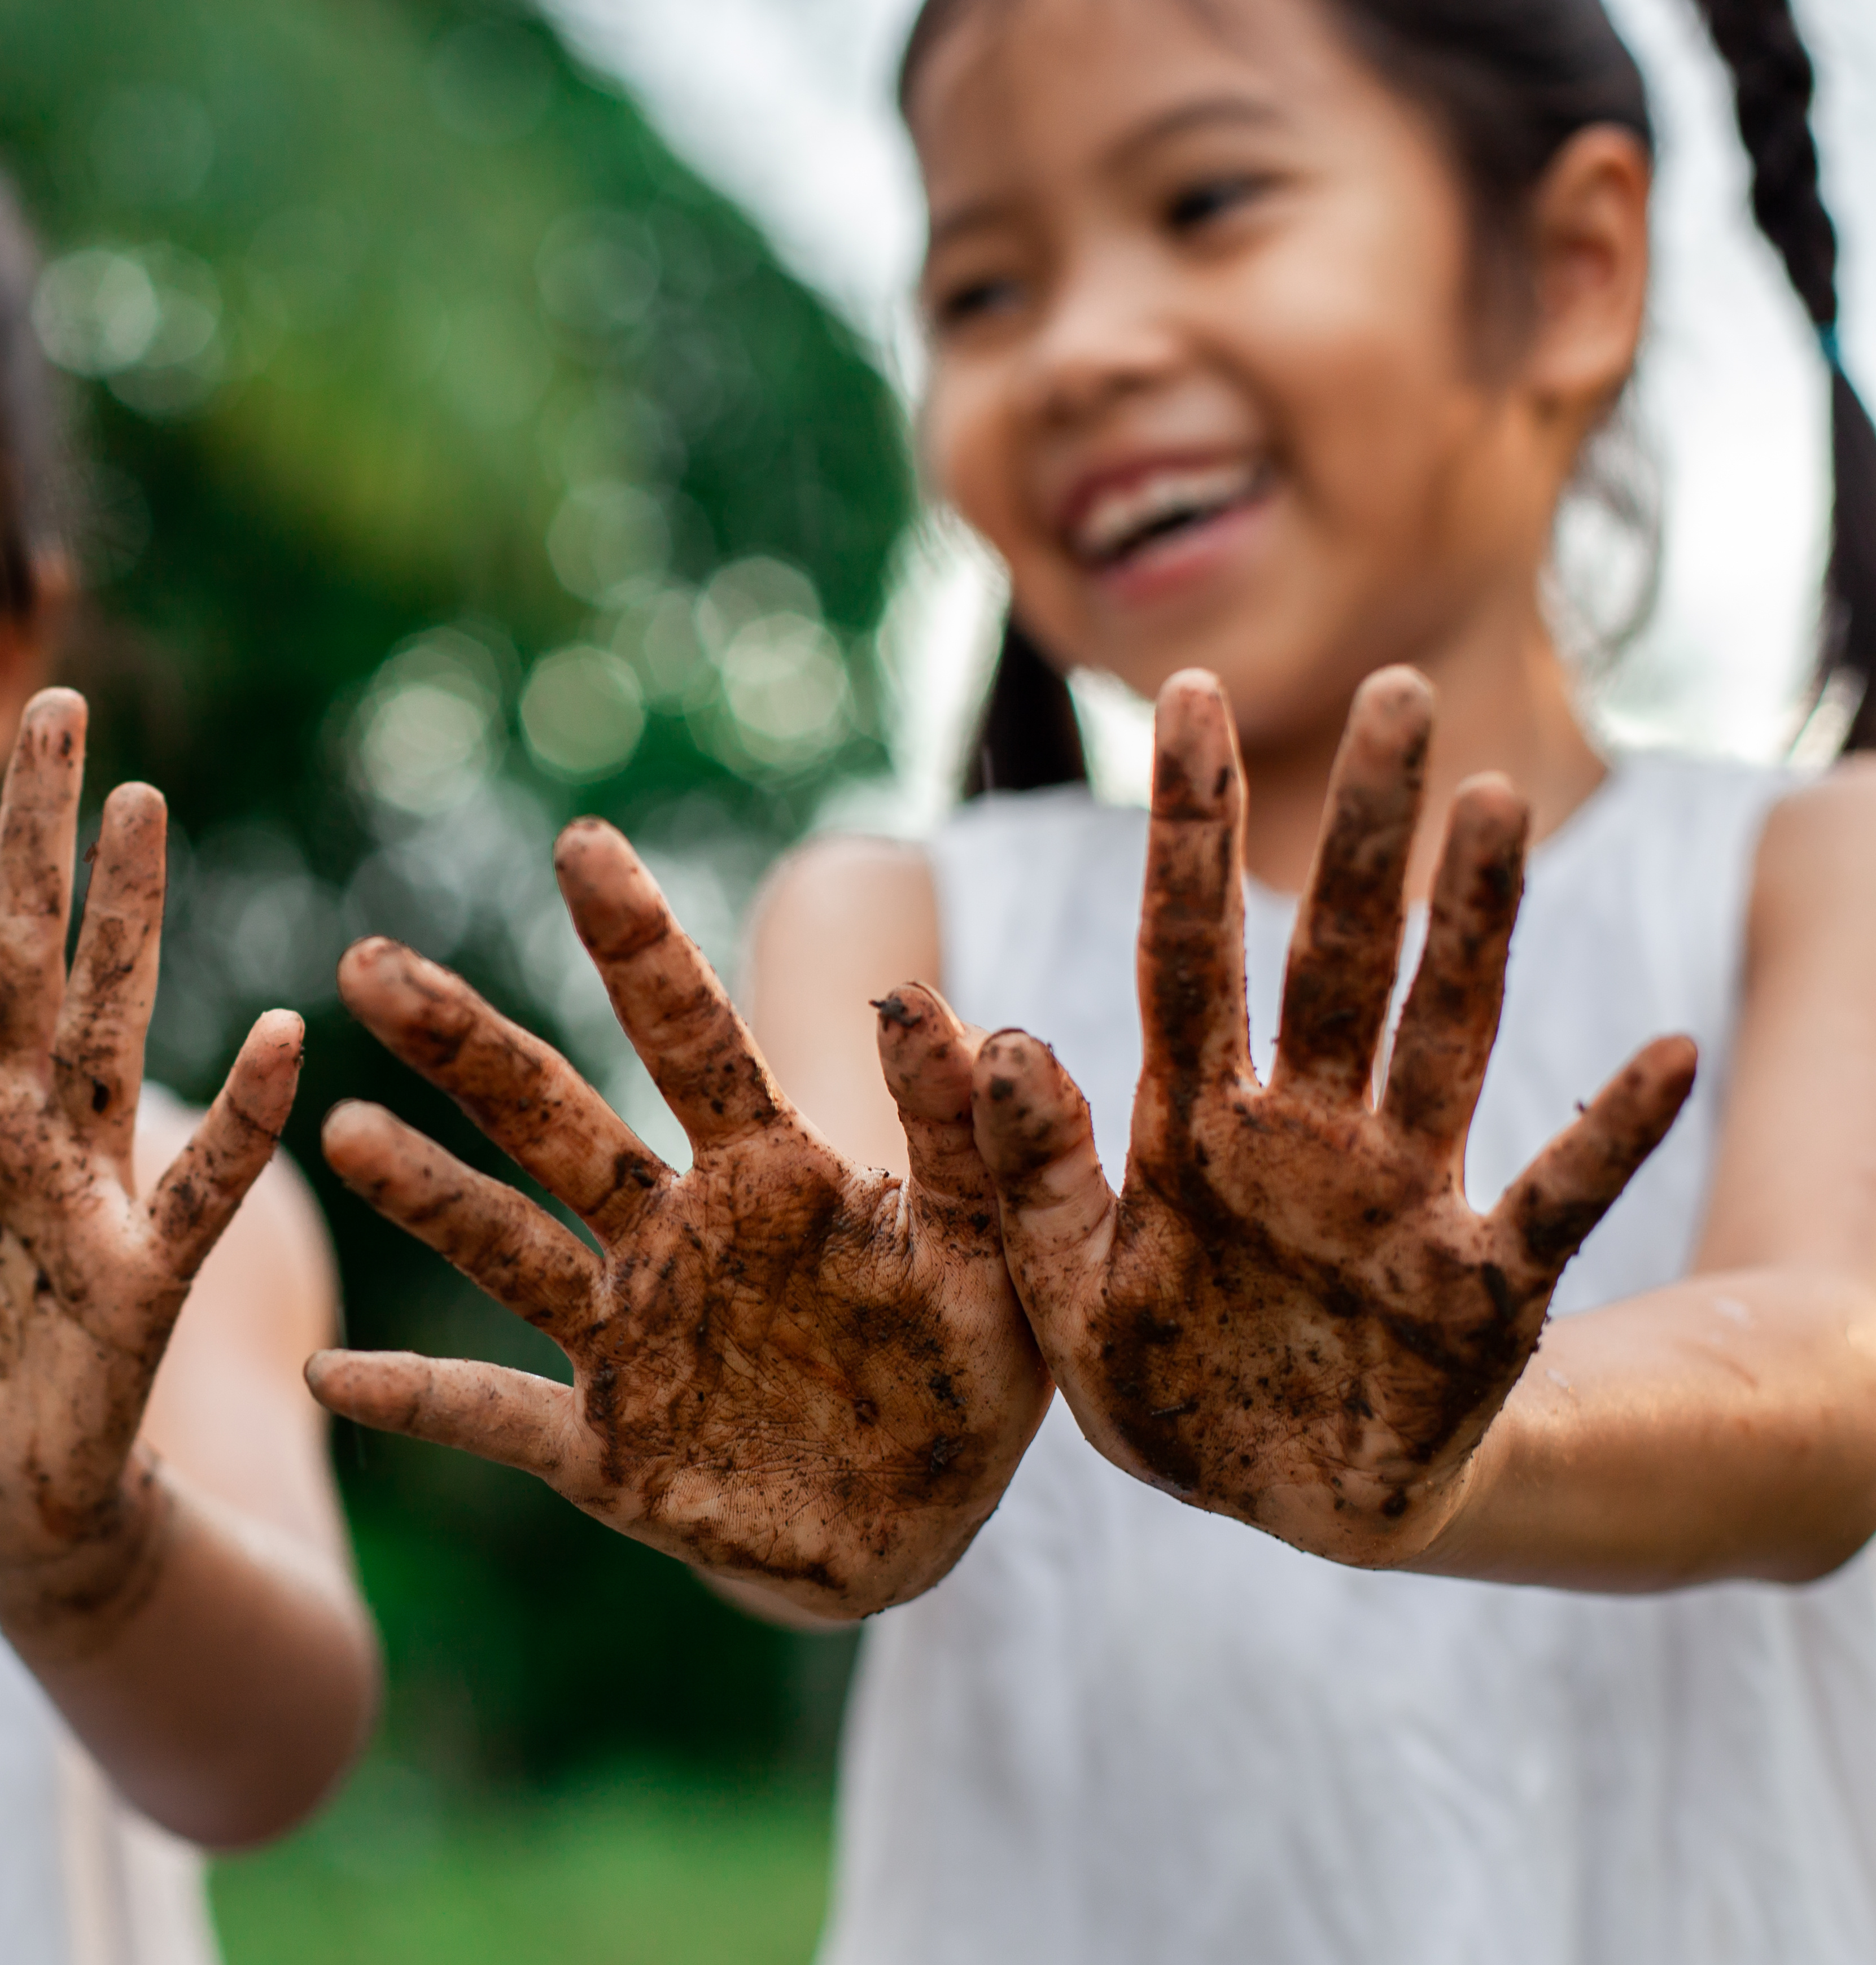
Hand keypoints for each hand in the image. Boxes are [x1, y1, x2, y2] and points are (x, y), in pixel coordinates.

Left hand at [0, 690, 300, 1651]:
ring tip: (147, 804)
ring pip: (110, 1024)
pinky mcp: (145, 1268)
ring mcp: (80, 1184)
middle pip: (18, 952)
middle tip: (63, 708)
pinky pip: (204, 1181)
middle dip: (38, 833)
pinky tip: (281, 1033)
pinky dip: (246, 1117)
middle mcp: (0, 1123)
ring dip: (132, 919)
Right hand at [306, 820, 1050, 1620]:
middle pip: (551, 1119)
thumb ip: (968, 1141)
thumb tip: (932, 1005)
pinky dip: (416, 1398)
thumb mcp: (996, 1259)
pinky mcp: (603, 1449)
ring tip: (343, 1131)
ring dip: (426, 1194)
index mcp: (768, 1177)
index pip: (690, 1034)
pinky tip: (331, 1376)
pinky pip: (494, 1416)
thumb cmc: (961, 1379)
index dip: (638, 941)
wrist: (920, 1533)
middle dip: (464, 1042)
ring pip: (508, 1249)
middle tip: (366, 964)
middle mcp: (671, 1237)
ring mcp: (626, 1339)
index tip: (581, 841)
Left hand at [971, 669, 1693, 1562]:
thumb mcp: (1057, 1292)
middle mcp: (1305, 1133)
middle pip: (1336, 954)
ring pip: (1443, 1031)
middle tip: (1395, 696)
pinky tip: (1663, 1055)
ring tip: (1493, 805)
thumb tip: (988, 1032)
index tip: (1185, 698)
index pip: (1185, 945)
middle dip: (1361, 833)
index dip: (1184, 827)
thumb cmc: (1164, 1386)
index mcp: (1191, 1125)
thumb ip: (1027, 1171)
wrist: (1269, 1509)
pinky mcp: (1482, 1285)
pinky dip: (1610, 1134)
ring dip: (1474, 924)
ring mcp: (1402, 1198)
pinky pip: (1557, 1195)